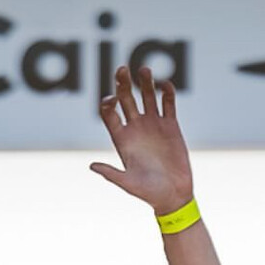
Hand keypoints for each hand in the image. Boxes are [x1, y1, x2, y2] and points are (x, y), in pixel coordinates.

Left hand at [90, 66, 193, 215]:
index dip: (107, 104)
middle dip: (123, 84)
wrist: (173, 195)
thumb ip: (111, 174)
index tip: (112, 99)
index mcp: (122, 139)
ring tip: (144, 70)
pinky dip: (167, 93)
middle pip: (126, 99)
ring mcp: (153, 125)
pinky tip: (165, 85)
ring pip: (147, 97)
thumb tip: (92, 166)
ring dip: (145, 82)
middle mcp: (136, 129)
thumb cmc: (148, 193)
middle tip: (122, 69)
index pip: (109, 114)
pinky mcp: (171, 126)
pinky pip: (168, 104)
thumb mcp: (128, 184)